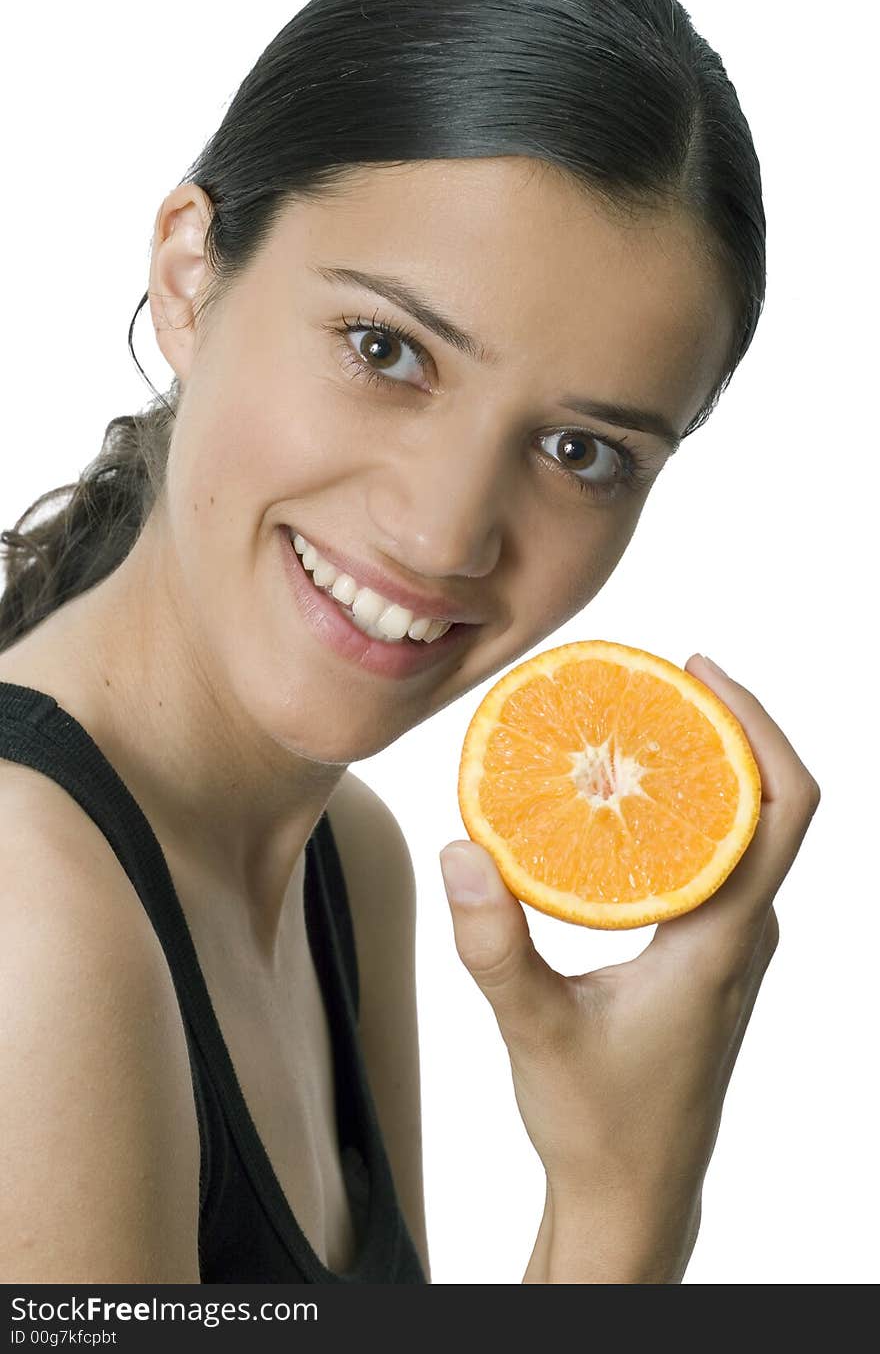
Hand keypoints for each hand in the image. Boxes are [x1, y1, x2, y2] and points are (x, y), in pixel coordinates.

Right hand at [439, 653, 820, 1277]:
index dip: (758, 726)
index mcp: (724, 940)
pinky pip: (717, 860)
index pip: (784, 808)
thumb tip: (460, 851)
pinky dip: (685, 812)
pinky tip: (625, 801)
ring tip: (641, 722)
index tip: (701, 673)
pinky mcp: (710, 956)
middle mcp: (744, 933)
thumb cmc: (599, 1125)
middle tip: (658, 679)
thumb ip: (496, 947)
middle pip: (771, 802)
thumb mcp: (536, 1031)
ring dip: (708, 768)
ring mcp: (732, 945)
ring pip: (745, 830)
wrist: (634, 1193)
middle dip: (728, 727)